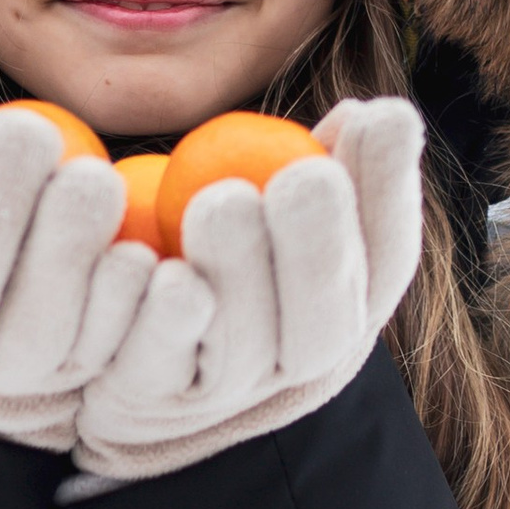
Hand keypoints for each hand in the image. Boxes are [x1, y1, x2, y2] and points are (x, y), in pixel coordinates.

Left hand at [65, 96, 424, 491]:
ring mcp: (223, 393)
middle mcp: (295, 364)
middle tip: (304, 175)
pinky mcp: (146, 397)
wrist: (122, 355)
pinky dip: (156, 315)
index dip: (388, 192)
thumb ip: (319, 163)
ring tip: (221, 202)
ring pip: (241, 349)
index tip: (376, 115)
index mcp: (342, 310)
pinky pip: (154, 362)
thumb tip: (371, 111)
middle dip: (319, 246)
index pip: (386, 261)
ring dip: (238, 273)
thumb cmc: (217, 253)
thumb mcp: (273, 207)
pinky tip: (152, 266)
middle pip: (322, 324)